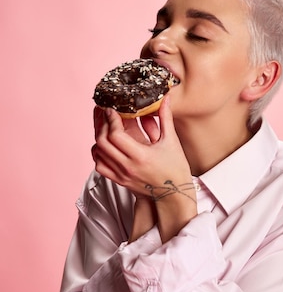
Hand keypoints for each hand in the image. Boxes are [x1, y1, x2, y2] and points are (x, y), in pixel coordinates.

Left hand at [92, 99, 196, 241]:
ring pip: (98, 154)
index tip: (111, 109)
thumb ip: (165, 118)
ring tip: (103, 125)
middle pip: (103, 142)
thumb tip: (166, 97)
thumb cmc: (175, 167)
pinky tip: (104, 144)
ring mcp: (122, 175)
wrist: (174, 194)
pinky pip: (100, 166)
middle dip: (101, 125)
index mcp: (141, 156)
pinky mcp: (119, 180)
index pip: (116, 135)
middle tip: (104, 114)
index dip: (111, 120)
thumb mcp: (171, 141)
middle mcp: (128, 167)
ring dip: (98, 137)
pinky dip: (98, 153)